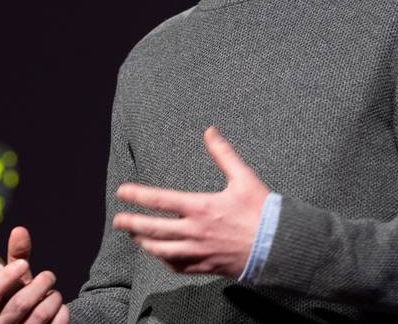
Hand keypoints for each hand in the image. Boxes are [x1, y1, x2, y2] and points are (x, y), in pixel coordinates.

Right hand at [0, 226, 69, 322]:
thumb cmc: (18, 298)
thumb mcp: (14, 281)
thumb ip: (16, 256)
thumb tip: (19, 230)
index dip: (8, 275)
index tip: (24, 263)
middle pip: (19, 303)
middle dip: (40, 285)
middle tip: (49, 276)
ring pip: (39, 316)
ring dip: (53, 298)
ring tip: (54, 293)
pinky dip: (62, 313)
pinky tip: (60, 308)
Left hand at [113, 126, 270, 277]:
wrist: (279, 247)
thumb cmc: (263, 211)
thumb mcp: (244, 178)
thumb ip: (224, 154)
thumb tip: (210, 131)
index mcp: (201, 207)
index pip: (160, 200)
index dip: (138, 196)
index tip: (122, 192)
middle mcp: (195, 231)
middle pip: (154, 229)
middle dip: (132, 224)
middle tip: (117, 220)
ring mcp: (199, 251)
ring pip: (162, 251)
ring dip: (144, 243)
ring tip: (134, 235)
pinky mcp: (206, 266)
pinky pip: (178, 266)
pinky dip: (164, 260)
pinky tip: (159, 254)